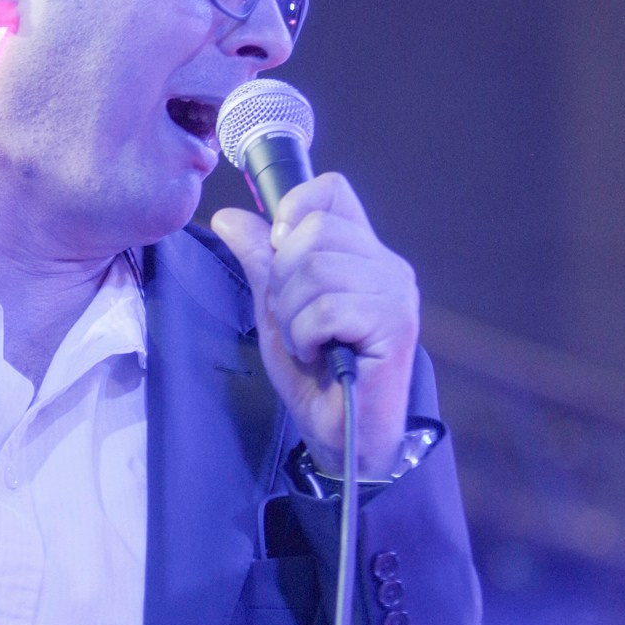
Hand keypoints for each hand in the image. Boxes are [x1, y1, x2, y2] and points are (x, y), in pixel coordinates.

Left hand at [210, 173, 418, 477]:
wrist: (339, 434)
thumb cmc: (314, 375)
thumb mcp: (276, 310)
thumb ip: (260, 261)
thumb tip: (228, 216)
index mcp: (363, 253)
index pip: (332, 189)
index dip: (294, 209)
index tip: (279, 253)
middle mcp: (387, 265)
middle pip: (313, 229)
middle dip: (283, 280)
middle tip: (295, 321)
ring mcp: (395, 293)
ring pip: (316, 268)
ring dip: (293, 315)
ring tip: (308, 342)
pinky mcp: (396, 324)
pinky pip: (327, 307)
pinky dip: (307, 335)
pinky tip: (320, 355)